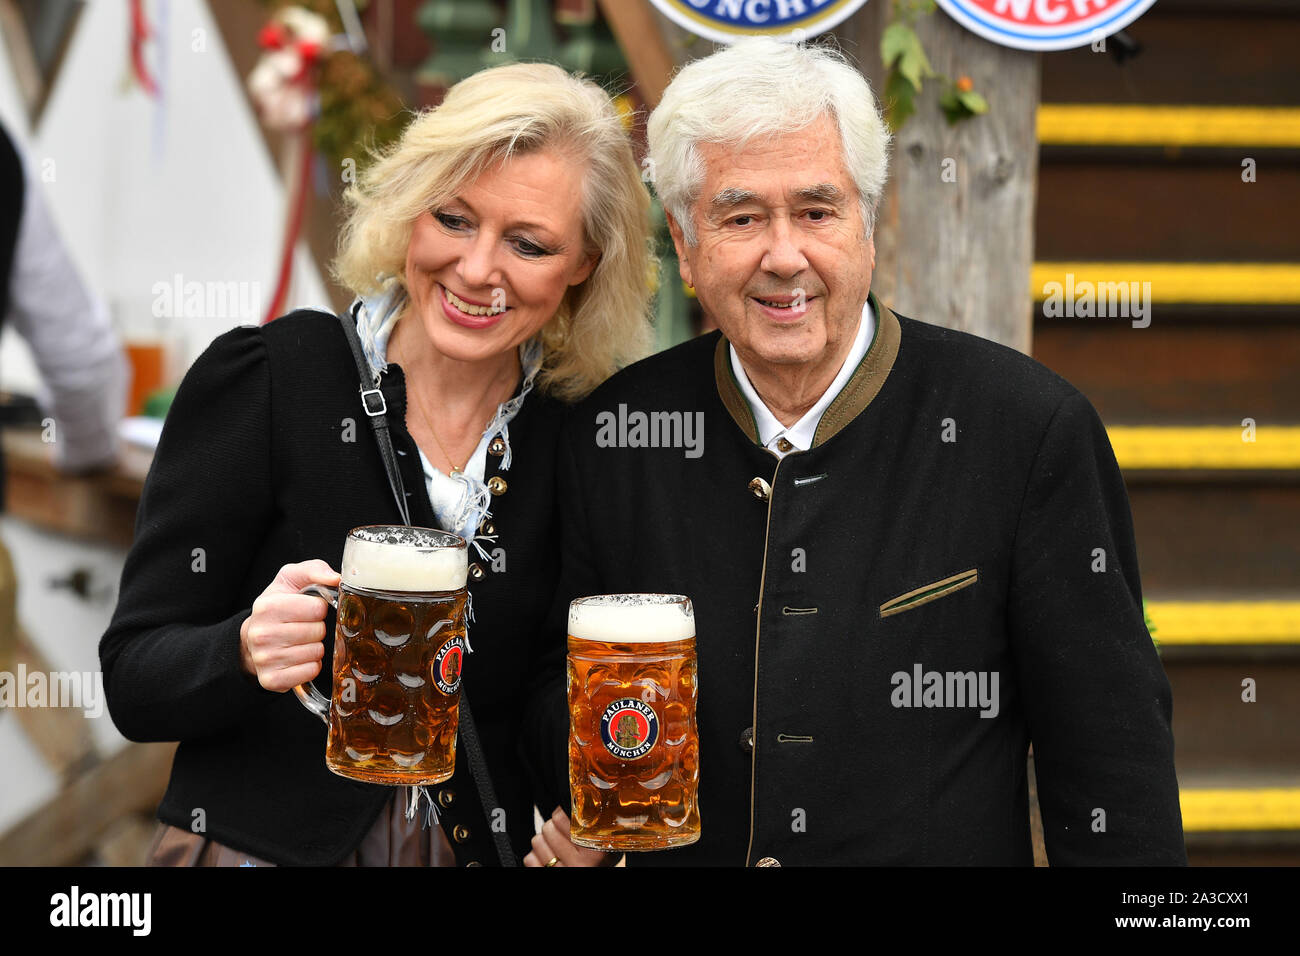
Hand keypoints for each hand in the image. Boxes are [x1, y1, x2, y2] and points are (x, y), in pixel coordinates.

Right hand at [239, 559, 339, 690]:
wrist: (255, 636)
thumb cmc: (280, 605)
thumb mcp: (292, 579)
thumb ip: (314, 570)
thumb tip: (335, 579)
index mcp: (267, 606)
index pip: (317, 608)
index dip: (319, 608)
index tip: (309, 609)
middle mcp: (261, 634)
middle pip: (318, 631)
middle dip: (318, 628)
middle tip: (305, 627)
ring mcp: (265, 659)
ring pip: (316, 653)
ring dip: (315, 647)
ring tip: (301, 641)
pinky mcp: (271, 680)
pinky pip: (310, 672)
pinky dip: (311, 665)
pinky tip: (300, 657)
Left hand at [524, 807, 619, 867]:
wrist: (592, 891)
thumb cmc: (598, 865)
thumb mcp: (607, 847)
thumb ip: (600, 827)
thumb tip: (583, 799)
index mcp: (595, 852)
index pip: (562, 817)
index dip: (561, 814)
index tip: (566, 817)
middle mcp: (579, 864)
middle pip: (548, 828)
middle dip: (552, 829)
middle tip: (562, 834)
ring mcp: (561, 872)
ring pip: (537, 842)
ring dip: (544, 843)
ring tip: (556, 848)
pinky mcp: (545, 876)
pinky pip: (530, 859)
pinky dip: (536, 857)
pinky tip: (549, 859)